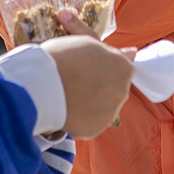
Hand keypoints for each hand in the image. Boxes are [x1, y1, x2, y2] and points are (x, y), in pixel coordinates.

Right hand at [42, 10, 134, 138]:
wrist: (38, 83)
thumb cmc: (62, 56)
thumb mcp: (87, 43)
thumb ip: (111, 51)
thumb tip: (134, 53)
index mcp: (123, 68)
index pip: (118, 67)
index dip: (99, 64)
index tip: (82, 64)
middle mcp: (122, 92)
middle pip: (111, 88)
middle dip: (97, 84)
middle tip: (73, 78)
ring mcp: (109, 113)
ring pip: (101, 107)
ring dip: (89, 101)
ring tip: (67, 92)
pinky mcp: (94, 130)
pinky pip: (89, 122)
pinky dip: (79, 117)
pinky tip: (65, 107)